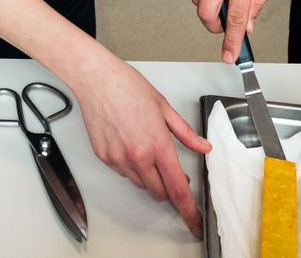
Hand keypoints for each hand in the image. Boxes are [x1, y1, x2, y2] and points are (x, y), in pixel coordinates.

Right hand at [75, 55, 211, 237]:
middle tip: (170, 169)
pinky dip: (130, 166)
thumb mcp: (164, 108)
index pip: (178, 188)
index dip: (188, 210)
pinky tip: (129, 144)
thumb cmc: (127, 87)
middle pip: (159, 192)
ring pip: (140, 183)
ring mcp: (119, 159)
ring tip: (145, 147)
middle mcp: (138, 156)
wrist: (97, 80)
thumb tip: (203, 147)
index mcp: (158, 144)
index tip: (194, 221)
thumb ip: (186, 134)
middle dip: (168, 187)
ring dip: (148, 176)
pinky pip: (122, 173)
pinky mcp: (104, 158)